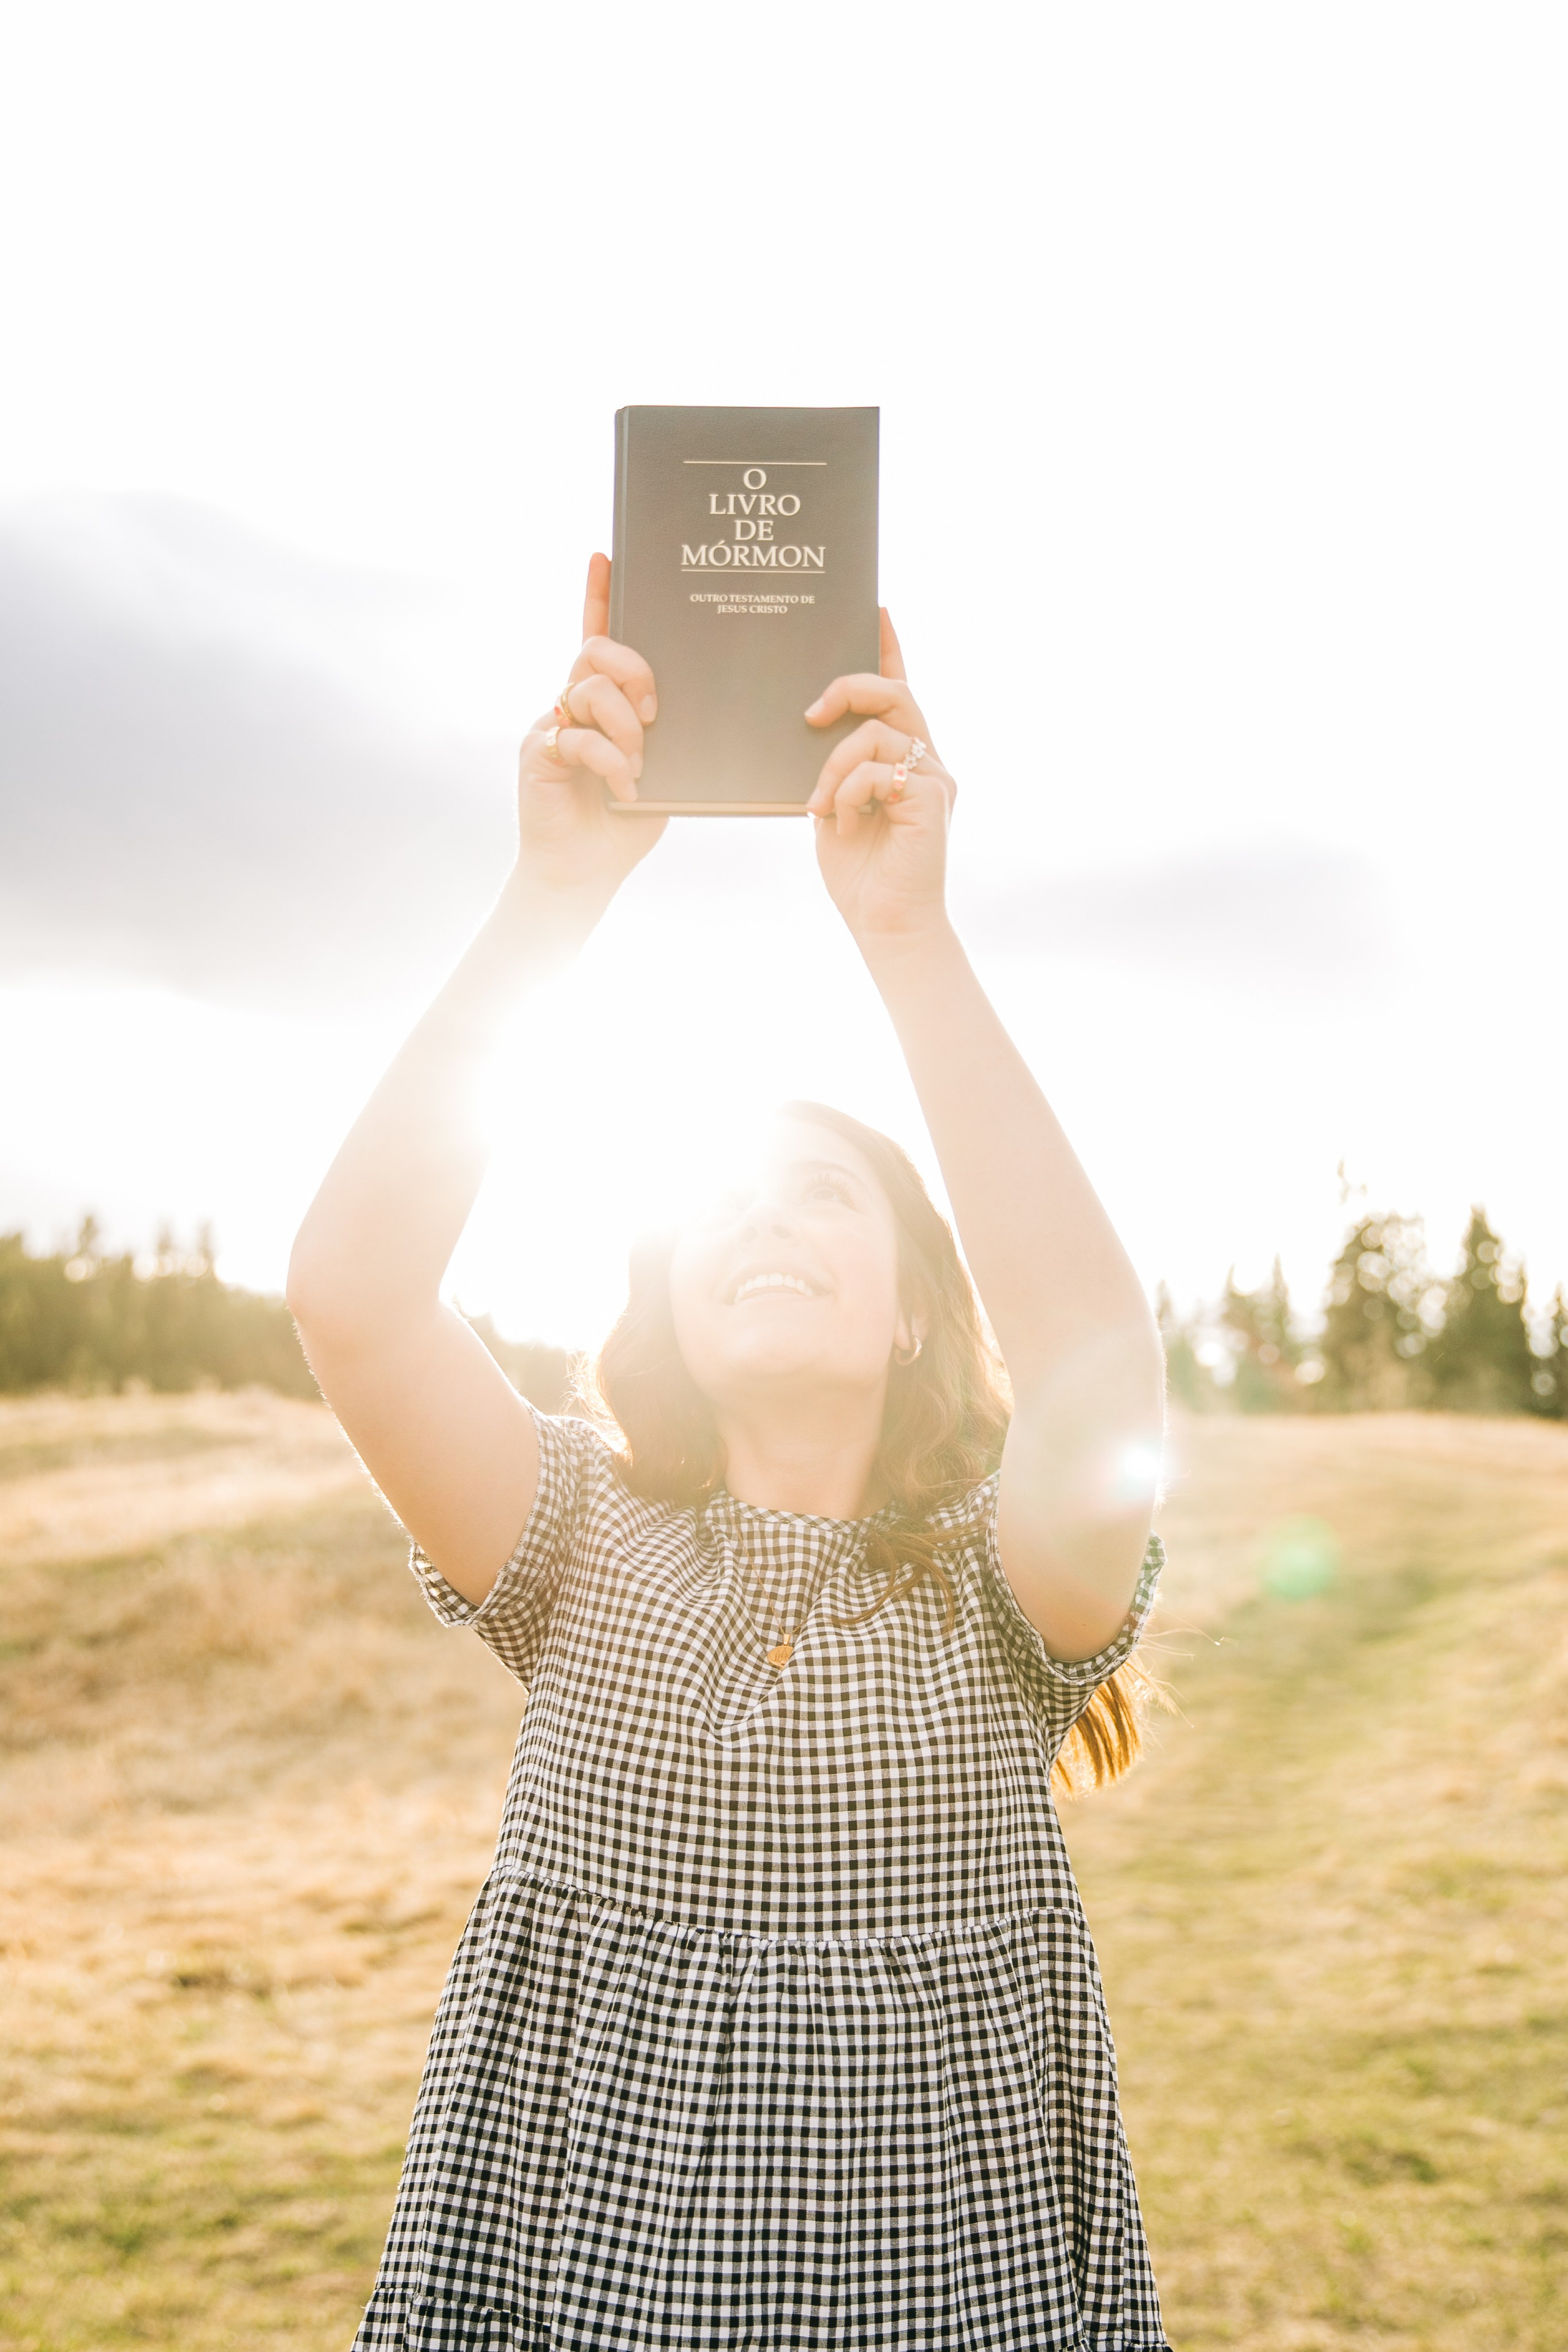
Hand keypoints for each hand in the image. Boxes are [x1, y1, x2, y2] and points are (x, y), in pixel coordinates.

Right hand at [512, 555, 667, 903]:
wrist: (585, 870)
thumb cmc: (624, 819)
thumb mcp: (659, 767)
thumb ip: (666, 731)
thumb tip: (698, 699)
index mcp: (600, 702)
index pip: (596, 635)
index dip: (598, 595)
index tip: (605, 556)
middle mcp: (571, 704)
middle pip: (595, 649)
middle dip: (633, 669)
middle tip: (653, 712)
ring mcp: (551, 726)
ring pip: (588, 689)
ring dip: (624, 726)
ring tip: (638, 764)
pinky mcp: (537, 754)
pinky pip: (575, 736)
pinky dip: (609, 761)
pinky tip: (626, 787)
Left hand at [805, 610, 954, 944]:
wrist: (886, 924)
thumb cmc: (860, 873)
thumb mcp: (835, 808)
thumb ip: (835, 768)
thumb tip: (812, 726)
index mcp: (903, 759)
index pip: (899, 691)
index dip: (888, 650)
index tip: (875, 610)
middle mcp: (926, 761)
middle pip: (895, 694)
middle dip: (849, 688)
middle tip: (812, 713)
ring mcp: (934, 778)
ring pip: (878, 731)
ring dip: (835, 764)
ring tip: (820, 804)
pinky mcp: (934, 797)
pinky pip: (878, 768)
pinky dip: (847, 791)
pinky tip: (840, 822)